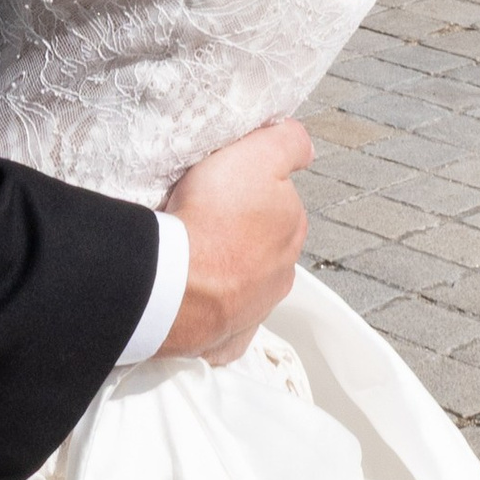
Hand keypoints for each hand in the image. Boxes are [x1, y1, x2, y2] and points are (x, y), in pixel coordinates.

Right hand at [157, 119, 310, 360]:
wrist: (175, 284)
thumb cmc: (211, 217)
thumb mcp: (256, 154)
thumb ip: (288, 143)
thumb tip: (304, 147)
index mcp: (292, 227)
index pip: (280, 199)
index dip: (251, 185)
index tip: (225, 183)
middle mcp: (283, 272)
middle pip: (263, 241)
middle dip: (240, 229)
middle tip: (204, 214)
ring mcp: (256, 309)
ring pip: (245, 279)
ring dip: (226, 267)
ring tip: (191, 250)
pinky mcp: (229, 337)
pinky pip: (225, 318)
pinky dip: (214, 307)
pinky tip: (196, 292)